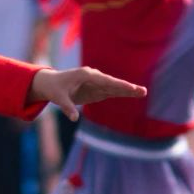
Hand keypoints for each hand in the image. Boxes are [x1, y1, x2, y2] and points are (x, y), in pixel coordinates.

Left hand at [29, 67, 145, 120]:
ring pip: (114, 88)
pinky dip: (121, 93)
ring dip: (127, 90)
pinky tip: (132, 94)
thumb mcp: (58, 97)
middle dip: (127, 87)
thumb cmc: (54, 88)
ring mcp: (96, 83)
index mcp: (86, 75)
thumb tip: (74, 118)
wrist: (50, 83)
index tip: (130, 87)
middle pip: (113, 84)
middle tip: (143, 91)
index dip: (118, 85)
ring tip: (142, 92)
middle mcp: (93, 77)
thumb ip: (66, 107)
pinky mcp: (96, 90)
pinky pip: (110, 92)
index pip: (105, 81)